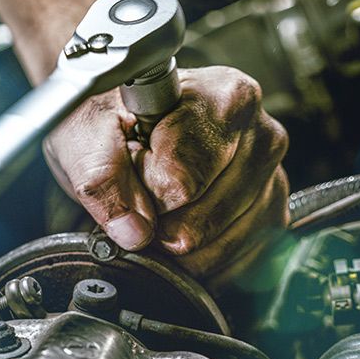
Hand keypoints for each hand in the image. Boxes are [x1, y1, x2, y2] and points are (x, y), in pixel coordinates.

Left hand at [45, 66, 288, 284]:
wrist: (127, 123)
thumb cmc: (113, 119)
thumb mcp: (87, 131)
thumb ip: (101, 173)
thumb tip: (133, 229)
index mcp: (223, 97)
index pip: (181, 178)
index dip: (144, 187)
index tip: (133, 165)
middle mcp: (261, 133)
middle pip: (203, 216)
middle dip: (161, 219)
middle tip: (145, 187)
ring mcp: (272, 176)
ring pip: (220, 245)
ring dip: (178, 245)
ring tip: (162, 203)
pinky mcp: (272, 212)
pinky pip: (236, 261)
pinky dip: (201, 259)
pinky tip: (181, 227)